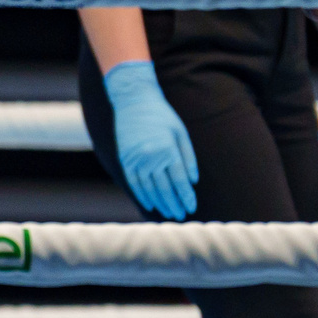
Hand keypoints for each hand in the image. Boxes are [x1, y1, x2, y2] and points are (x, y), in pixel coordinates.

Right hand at [103, 60, 197, 220]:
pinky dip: (142, 195)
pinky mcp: (125, 160)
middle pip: (164, 188)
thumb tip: (193, 181)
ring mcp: (136, 160)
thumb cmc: (161, 115)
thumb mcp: (181, 133)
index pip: (179, 181)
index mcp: (167, 150)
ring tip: (168, 213)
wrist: (133, 101)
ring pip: (149, 189)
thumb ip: (188, 157)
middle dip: (174, 204)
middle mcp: (151, 158)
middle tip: (180, 215)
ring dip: (160, 203)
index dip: (186, 196)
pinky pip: (134, 183)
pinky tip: (150, 204)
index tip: (191, 207)